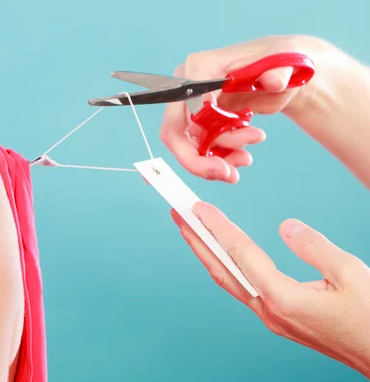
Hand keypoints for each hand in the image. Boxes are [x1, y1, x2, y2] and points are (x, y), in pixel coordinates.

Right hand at [160, 35, 328, 182]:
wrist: (286, 74)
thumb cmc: (281, 61)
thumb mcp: (287, 60)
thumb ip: (281, 70)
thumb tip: (274, 81)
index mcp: (202, 66)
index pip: (187, 102)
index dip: (198, 127)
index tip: (216, 147)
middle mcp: (190, 87)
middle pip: (174, 131)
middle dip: (197, 159)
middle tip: (225, 173)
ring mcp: (194, 107)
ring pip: (188, 146)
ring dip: (215, 161)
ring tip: (246, 159)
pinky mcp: (203, 122)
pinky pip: (201, 150)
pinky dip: (219, 160)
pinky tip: (242, 157)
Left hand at [171, 202, 369, 377]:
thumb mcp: (349, 273)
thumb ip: (313, 247)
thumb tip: (285, 227)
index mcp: (283, 298)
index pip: (241, 254)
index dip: (218, 228)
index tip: (197, 208)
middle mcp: (269, 311)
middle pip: (221, 269)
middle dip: (196, 240)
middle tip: (177, 214)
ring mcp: (271, 318)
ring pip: (229, 281)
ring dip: (207, 253)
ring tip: (192, 229)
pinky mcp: (278, 320)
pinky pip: (242, 290)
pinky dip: (226, 268)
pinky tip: (222, 257)